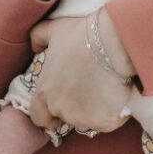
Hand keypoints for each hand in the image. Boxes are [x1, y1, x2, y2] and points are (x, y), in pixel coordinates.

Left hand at [28, 16, 133, 133]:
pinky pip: (108, 122)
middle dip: (75, 108)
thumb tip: (34, 47)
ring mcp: (83, 118)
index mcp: (44, 93)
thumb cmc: (82, 36)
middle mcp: (60, 110)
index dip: (49, 114)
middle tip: (88, 90)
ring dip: (94, 111)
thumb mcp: (54, 31)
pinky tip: (118, 95)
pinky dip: (113, 113)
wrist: (113, 42)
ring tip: (104, 90)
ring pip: (88, 121)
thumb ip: (38, 38)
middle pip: (65, 118)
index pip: (39, 117)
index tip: (61, 104)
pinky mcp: (104, 122)